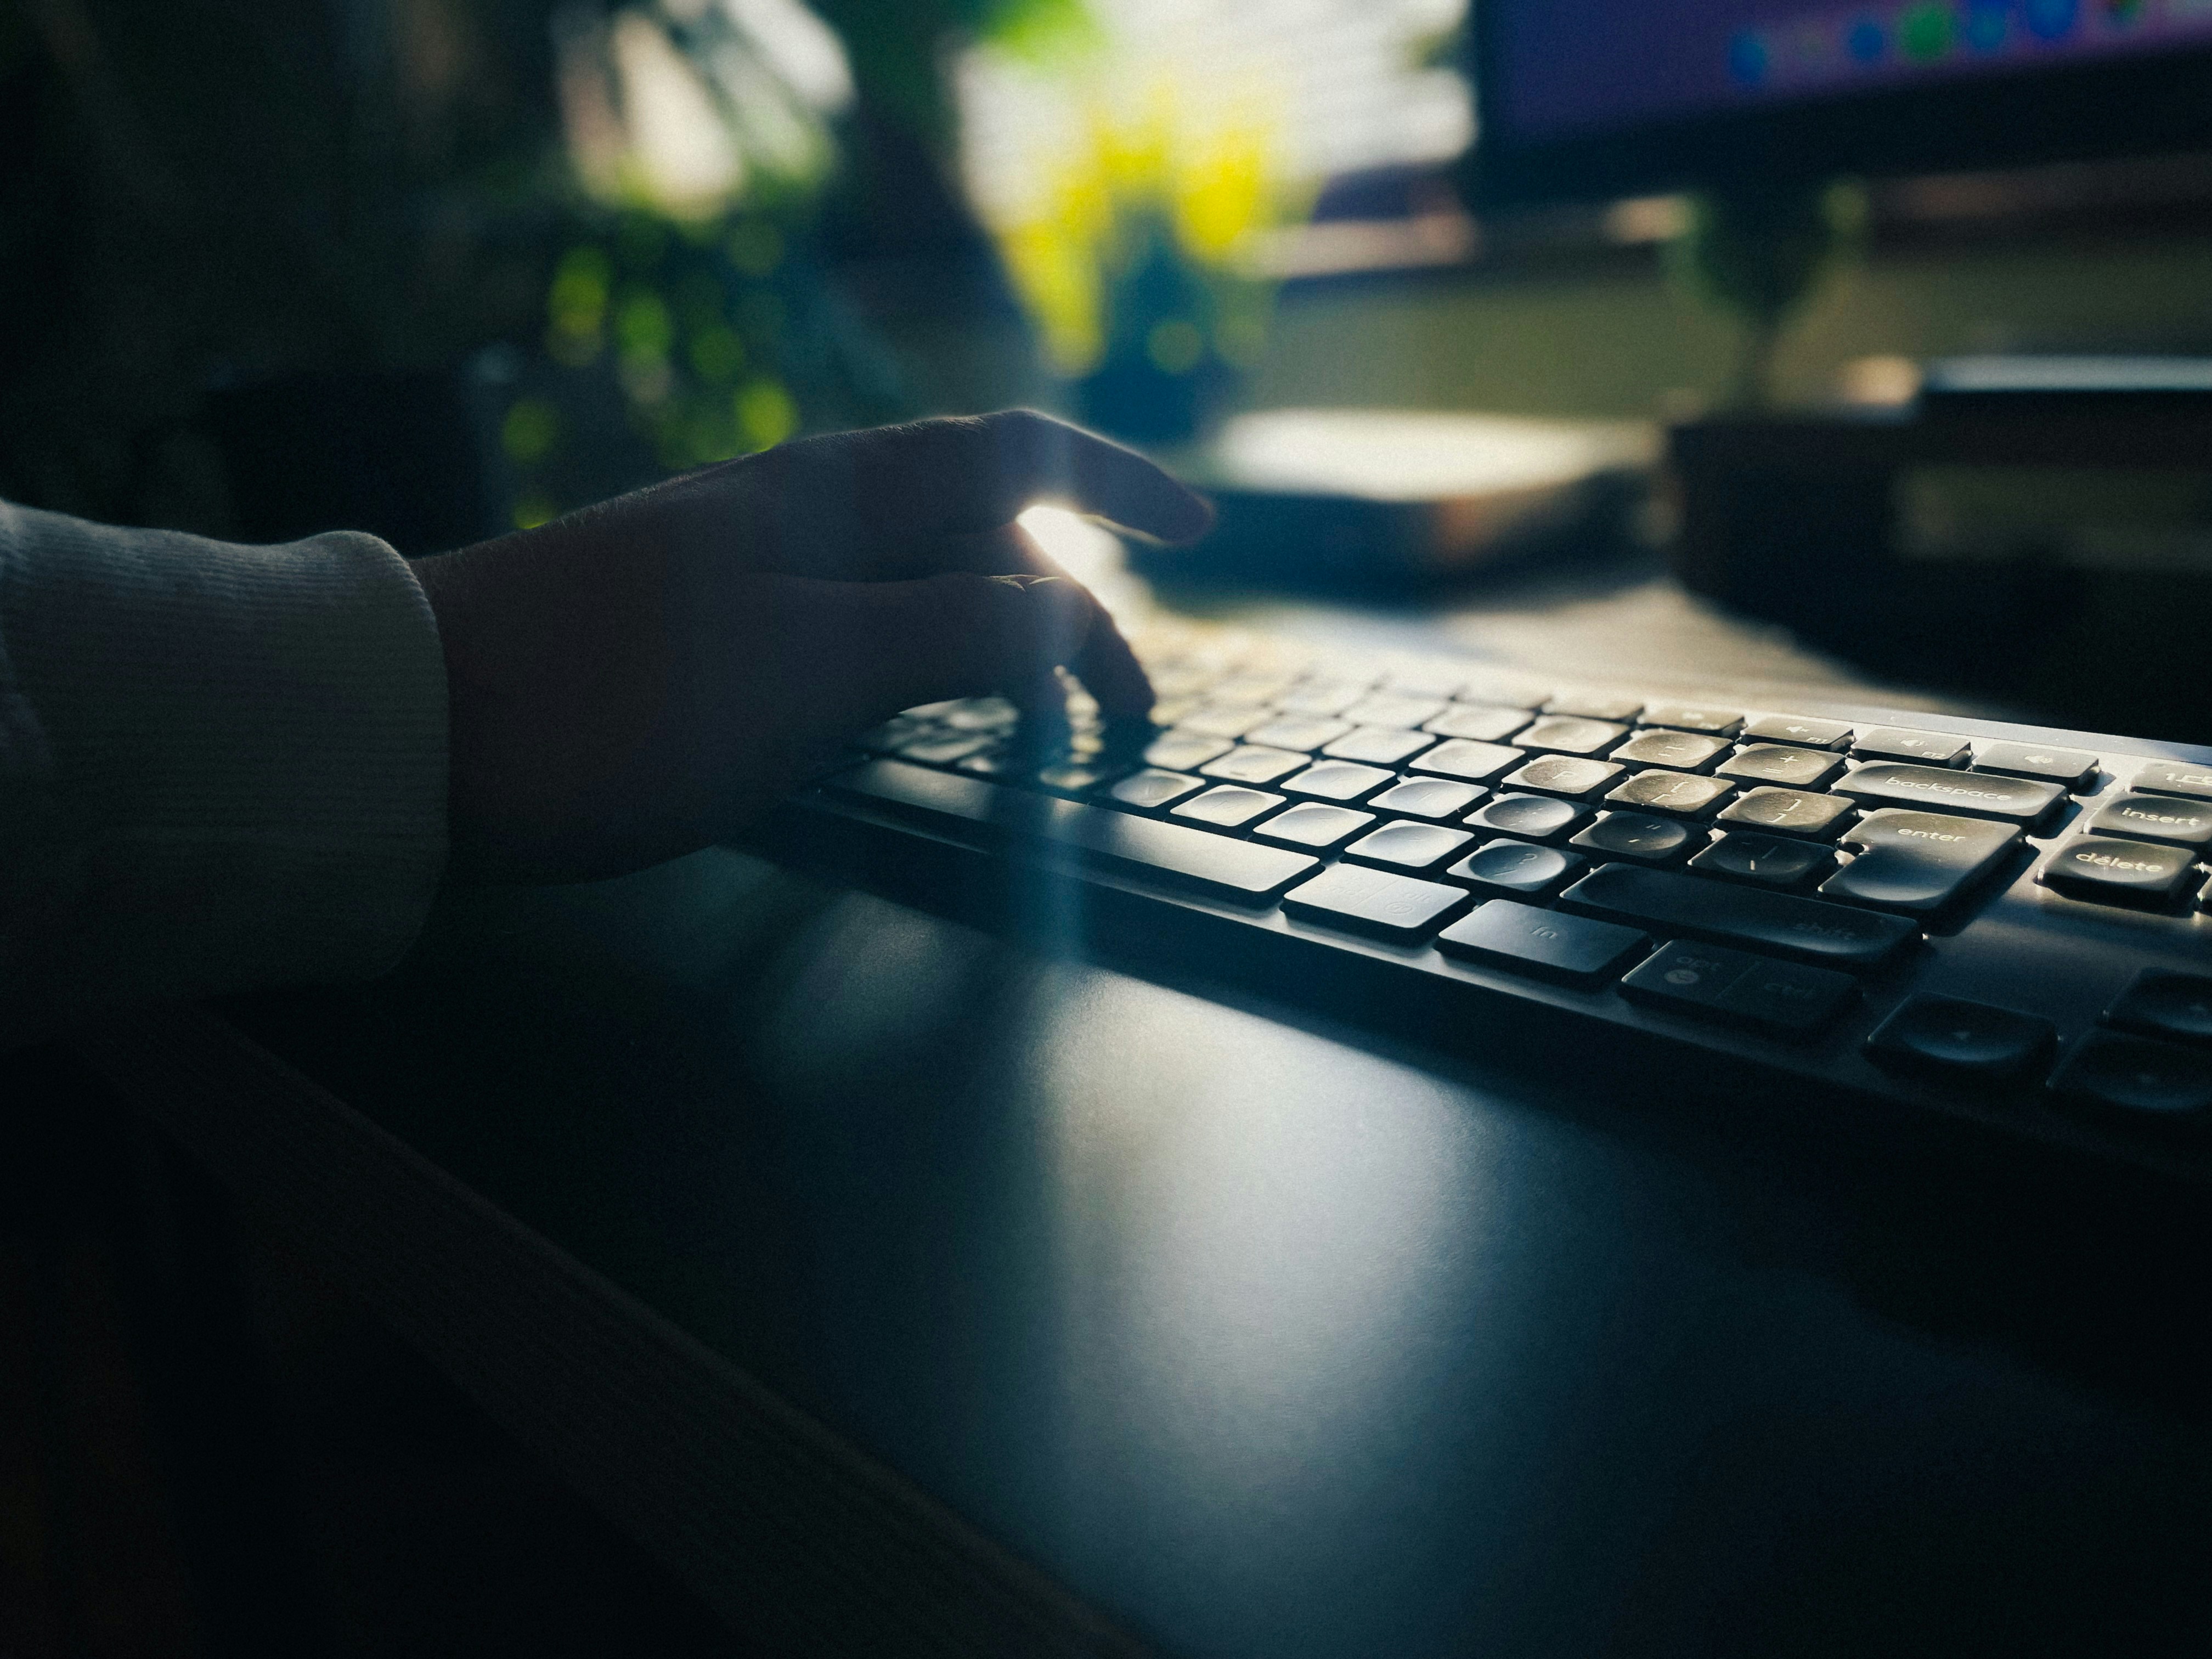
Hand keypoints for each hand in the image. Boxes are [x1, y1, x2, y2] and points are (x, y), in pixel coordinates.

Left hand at [409, 410, 1211, 882]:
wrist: (414, 729)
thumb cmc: (617, 702)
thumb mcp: (813, 668)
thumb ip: (955, 633)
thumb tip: (1070, 616)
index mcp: (836, 494)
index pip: (1015, 457)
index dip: (1118, 488)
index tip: (1201, 533)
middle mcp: (798, 511)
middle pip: (975, 536)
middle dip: (1070, 617)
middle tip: (1122, 725)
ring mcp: (746, 569)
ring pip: (913, 587)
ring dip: (995, 647)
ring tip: (1038, 734)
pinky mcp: (700, 633)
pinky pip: (852, 630)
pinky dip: (918, 670)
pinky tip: (910, 721)